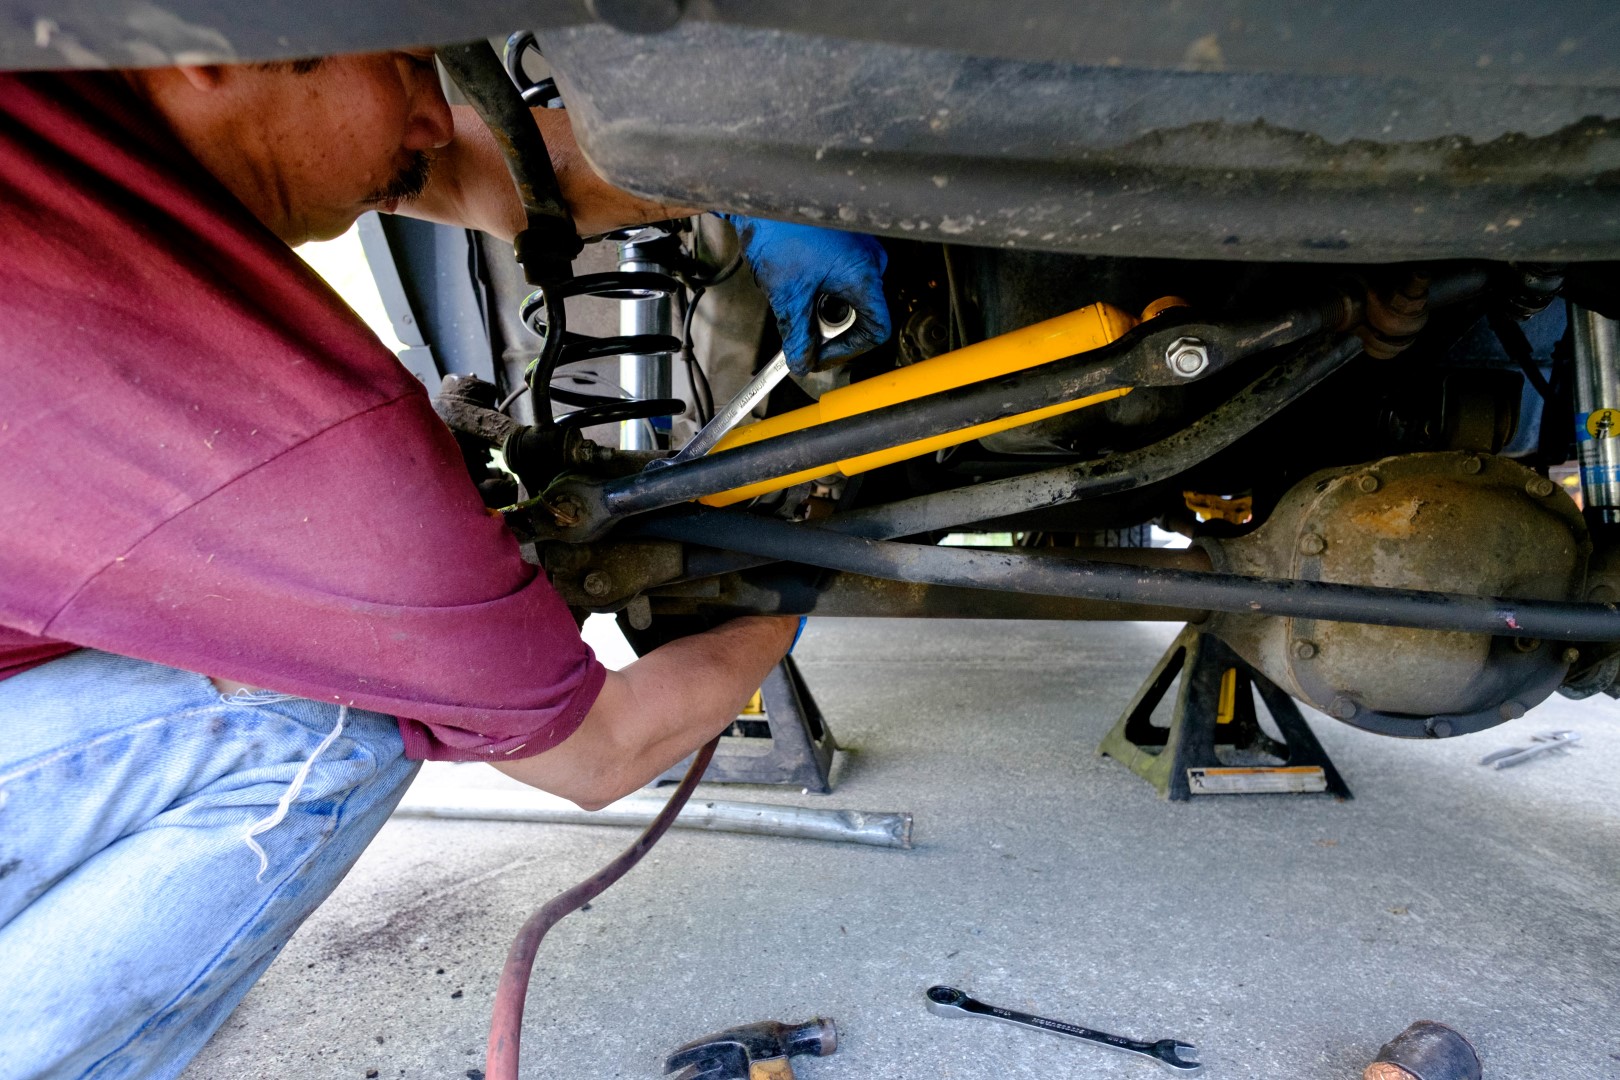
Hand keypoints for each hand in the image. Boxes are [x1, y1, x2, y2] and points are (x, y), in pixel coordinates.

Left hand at [721, 214, 890, 374]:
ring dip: (816, 304)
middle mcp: (868, 262)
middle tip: (797, 326)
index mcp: (864, 275)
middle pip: (857, 315)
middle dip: (824, 326)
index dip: (847, 350)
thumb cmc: (781, 229)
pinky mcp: (841, 243)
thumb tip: (802, 360)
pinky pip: (835, 277)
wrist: (763, 194)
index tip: (819, 355)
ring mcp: (857, 250)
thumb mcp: (788, 293)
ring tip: (790, 291)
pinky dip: (813, 287)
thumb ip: (798, 334)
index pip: (876, 329)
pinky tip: (792, 276)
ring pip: (842, 297)